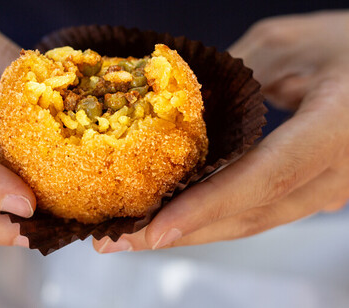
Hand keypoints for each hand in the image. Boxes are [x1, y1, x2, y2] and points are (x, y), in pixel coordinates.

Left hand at [94, 11, 348, 252]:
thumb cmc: (346, 44)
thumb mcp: (288, 44)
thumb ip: (232, 76)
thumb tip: (179, 107)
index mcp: (336, 127)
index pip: (265, 177)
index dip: (207, 206)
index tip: (154, 230)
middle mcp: (337, 172)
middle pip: (251, 215)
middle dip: (183, 232)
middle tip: (120, 241)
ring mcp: (328, 190)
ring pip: (253, 221)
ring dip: (193, 231)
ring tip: (135, 235)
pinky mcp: (313, 192)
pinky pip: (259, 210)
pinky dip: (214, 216)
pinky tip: (177, 216)